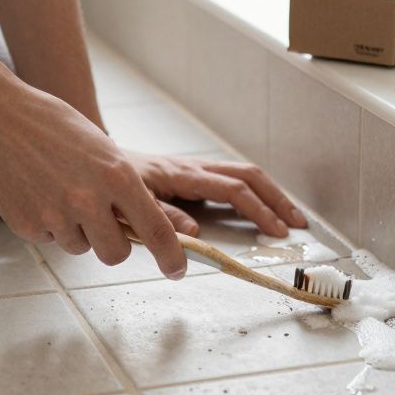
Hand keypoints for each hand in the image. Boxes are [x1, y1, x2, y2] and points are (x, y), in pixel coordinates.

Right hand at [0, 78, 186, 278]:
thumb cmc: (54, 126)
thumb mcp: (103, 150)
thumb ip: (122, 188)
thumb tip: (139, 226)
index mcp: (118, 176)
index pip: (157, 230)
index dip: (171, 256)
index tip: (176, 270)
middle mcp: (90, 200)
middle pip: (116, 254)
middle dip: (113, 246)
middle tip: (103, 226)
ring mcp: (56, 216)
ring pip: (80, 248)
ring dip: (76, 231)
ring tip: (58, 192)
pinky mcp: (27, 225)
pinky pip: (49, 239)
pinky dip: (47, 224)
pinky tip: (35, 192)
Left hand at [124, 151, 307, 238]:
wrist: (97, 161)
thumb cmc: (112, 183)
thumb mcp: (131, 204)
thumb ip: (161, 218)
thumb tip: (194, 233)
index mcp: (183, 175)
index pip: (232, 190)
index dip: (258, 210)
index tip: (276, 231)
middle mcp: (195, 168)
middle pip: (249, 175)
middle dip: (276, 199)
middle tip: (297, 223)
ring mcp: (196, 170)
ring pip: (244, 174)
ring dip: (270, 194)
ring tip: (290, 217)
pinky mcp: (193, 177)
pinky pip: (232, 180)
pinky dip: (254, 193)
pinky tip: (263, 209)